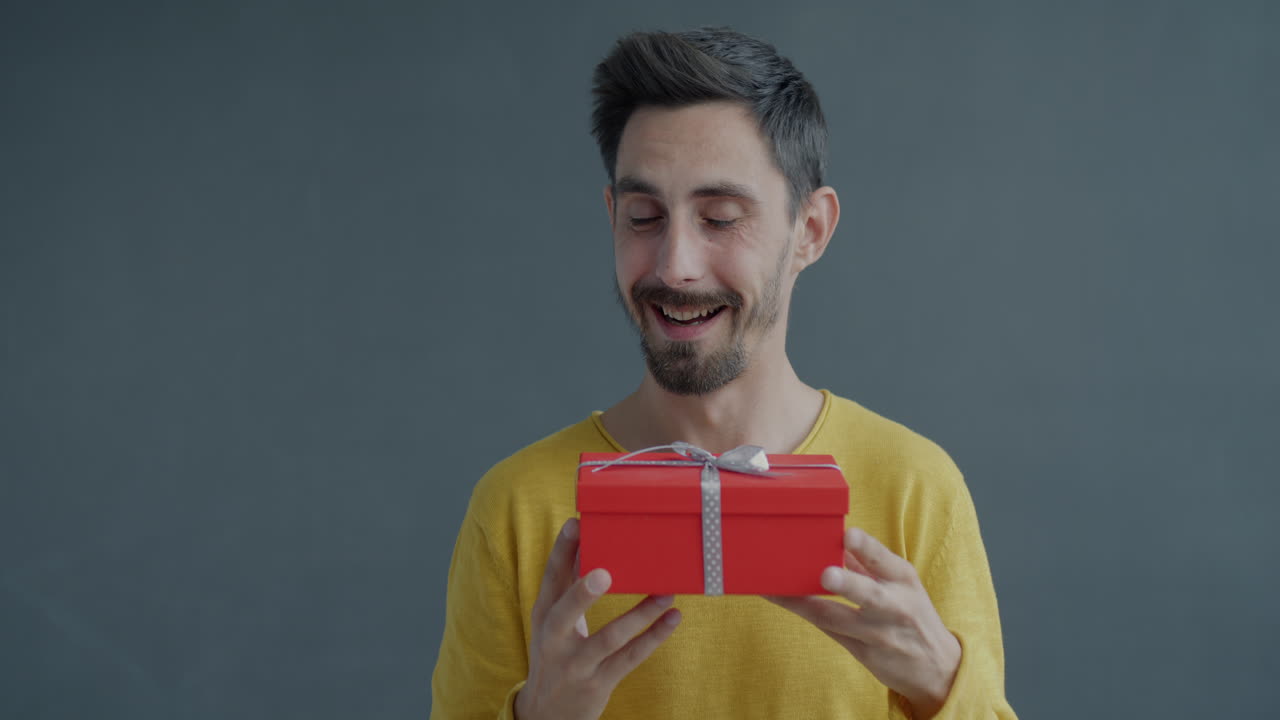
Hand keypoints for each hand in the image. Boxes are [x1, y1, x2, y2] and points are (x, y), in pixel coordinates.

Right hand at [515, 518, 682, 719]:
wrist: (547, 713)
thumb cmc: (556, 652)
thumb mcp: (553, 620)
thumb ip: (569, 585)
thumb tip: (590, 540)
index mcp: (543, 614)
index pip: (549, 579)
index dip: (561, 552)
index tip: (576, 524)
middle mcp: (554, 639)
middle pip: (564, 613)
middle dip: (583, 594)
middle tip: (605, 573)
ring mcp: (576, 664)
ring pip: (608, 638)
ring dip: (638, 615)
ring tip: (664, 593)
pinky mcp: (598, 683)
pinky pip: (630, 658)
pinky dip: (653, 637)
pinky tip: (672, 618)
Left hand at [765, 527, 960, 717]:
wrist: (937, 668)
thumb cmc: (910, 613)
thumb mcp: (900, 584)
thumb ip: (869, 562)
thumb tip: (836, 537)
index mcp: (903, 579)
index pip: (885, 560)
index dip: (867, 548)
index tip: (848, 535)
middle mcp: (894, 606)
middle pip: (868, 594)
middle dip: (846, 583)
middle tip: (825, 574)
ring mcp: (878, 633)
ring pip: (836, 617)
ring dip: (804, 602)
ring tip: (776, 590)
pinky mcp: (864, 653)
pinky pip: (828, 630)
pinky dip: (805, 613)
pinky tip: (781, 599)